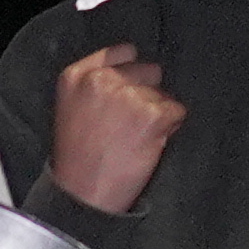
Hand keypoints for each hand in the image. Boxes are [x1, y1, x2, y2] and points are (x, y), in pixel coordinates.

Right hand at [44, 46, 182, 213]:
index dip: (131, 71)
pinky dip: (169, 129)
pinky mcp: (152, 114)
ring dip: (157, 115)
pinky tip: (147, 145)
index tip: (126, 91)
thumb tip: (135, 70)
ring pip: (163, 94)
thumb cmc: (78, 158)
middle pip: (148, 70)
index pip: (123, 51)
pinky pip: (177, 111)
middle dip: (145, 93)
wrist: (82, 196)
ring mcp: (128, 96)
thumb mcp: (71, 108)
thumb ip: (95, 83)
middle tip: (127, 124)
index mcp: (76, 76)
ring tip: (134, 138)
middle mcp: (102, 80)